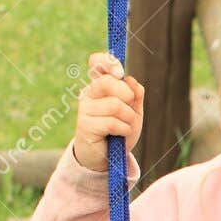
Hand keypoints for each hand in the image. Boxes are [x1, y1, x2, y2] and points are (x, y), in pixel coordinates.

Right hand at [73, 51, 144, 172]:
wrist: (106, 157)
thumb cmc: (119, 132)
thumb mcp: (133, 112)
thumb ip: (135, 95)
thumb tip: (131, 80)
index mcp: (100, 85)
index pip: (96, 62)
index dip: (107, 62)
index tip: (119, 73)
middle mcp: (89, 93)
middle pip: (109, 81)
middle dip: (127, 95)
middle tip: (130, 108)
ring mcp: (85, 108)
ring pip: (115, 105)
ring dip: (129, 119)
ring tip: (125, 127)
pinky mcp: (85, 125)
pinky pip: (112, 123)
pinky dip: (124, 129)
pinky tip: (121, 135)